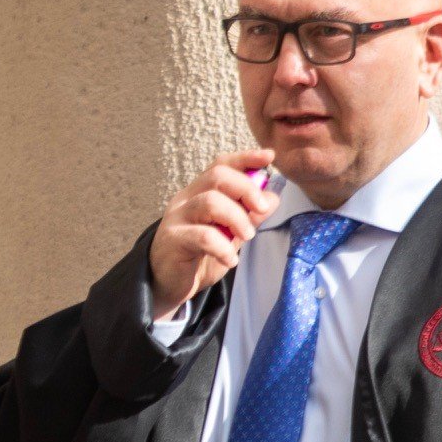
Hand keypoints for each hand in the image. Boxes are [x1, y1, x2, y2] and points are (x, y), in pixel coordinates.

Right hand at [148, 150, 277, 312]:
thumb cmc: (200, 256)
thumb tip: (272, 197)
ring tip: (246, 237)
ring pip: (210, 202)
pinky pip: (203, 236)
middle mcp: (186, 199)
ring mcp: (177, 218)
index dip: (245, 158)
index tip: (269, 157)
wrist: (169, 284)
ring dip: (237, 218)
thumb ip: (249, 216)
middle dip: (246, 189)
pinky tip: (230, 260)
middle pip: (217, 176)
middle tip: (261, 210)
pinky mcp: (173, 239)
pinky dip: (224, 248)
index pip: (221, 165)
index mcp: (200, 192)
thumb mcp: (231, 235)